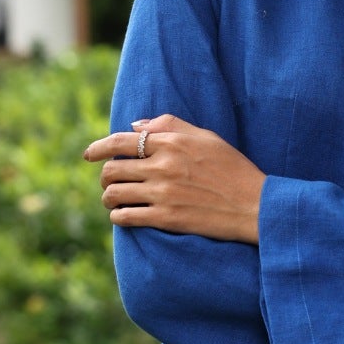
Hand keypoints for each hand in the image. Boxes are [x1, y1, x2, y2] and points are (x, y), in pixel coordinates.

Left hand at [84, 112, 264, 244]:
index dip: (98, 148)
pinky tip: (123, 216)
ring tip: (115, 200)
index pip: (120, 142)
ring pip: (114, 194)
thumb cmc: (233, 168)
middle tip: (111, 182)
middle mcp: (162, 166)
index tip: (88, 155)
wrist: (255, 205)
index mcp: (171, 142)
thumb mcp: (206, 137)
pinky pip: (125, 217)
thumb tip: (134, 126)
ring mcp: (162, 193)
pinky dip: (118, 216)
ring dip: (108, 198)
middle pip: (112, 170)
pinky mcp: (166, 218)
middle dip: (105, 177)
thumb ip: (169, 125)